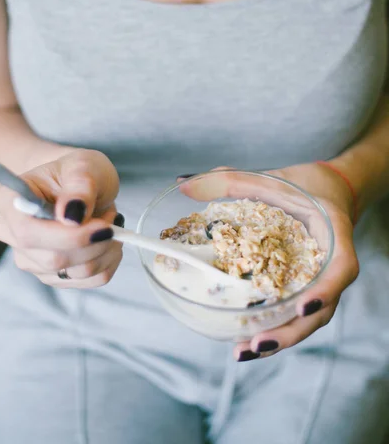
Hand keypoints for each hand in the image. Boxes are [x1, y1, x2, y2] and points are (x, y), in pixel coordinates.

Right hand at [0, 149, 122, 287]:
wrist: (81, 186)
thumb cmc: (77, 171)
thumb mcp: (84, 166)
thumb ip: (80, 187)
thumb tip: (71, 216)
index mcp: (12, 203)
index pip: (29, 233)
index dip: (68, 236)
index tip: (103, 226)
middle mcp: (15, 236)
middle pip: (53, 259)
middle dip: (94, 242)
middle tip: (111, 216)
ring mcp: (32, 260)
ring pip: (75, 273)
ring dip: (106, 249)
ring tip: (108, 222)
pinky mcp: (54, 275)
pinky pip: (89, 281)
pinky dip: (109, 261)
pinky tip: (109, 241)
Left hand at [232, 162, 359, 359]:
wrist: (324, 189)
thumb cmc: (301, 184)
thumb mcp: (271, 177)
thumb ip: (230, 179)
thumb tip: (184, 184)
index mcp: (333, 233)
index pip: (342, 268)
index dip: (326, 290)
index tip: (302, 305)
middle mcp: (330, 263)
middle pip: (321, 308)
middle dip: (290, 331)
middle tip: (255, 342)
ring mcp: (318, 280)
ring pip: (306, 319)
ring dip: (279, 338)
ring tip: (243, 350)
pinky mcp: (303, 287)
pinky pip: (293, 311)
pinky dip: (273, 326)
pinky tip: (245, 337)